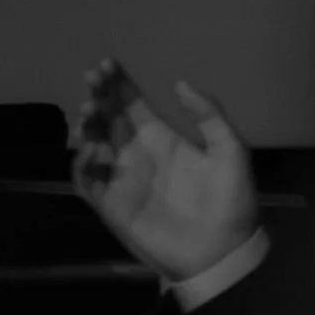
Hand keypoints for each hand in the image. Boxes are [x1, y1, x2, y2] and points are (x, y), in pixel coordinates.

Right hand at [70, 65, 259, 281]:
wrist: (223, 251)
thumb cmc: (230, 201)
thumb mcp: (231, 150)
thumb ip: (208, 114)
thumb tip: (179, 83)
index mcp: (161, 138)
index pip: (131, 104)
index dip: (118, 82)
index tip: (107, 63)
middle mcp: (137, 154)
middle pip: (107, 117)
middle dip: (96, 95)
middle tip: (92, 79)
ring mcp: (122, 179)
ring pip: (91, 144)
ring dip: (86, 125)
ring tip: (90, 112)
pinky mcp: (112, 204)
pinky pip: (86, 180)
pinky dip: (83, 163)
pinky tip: (95, 150)